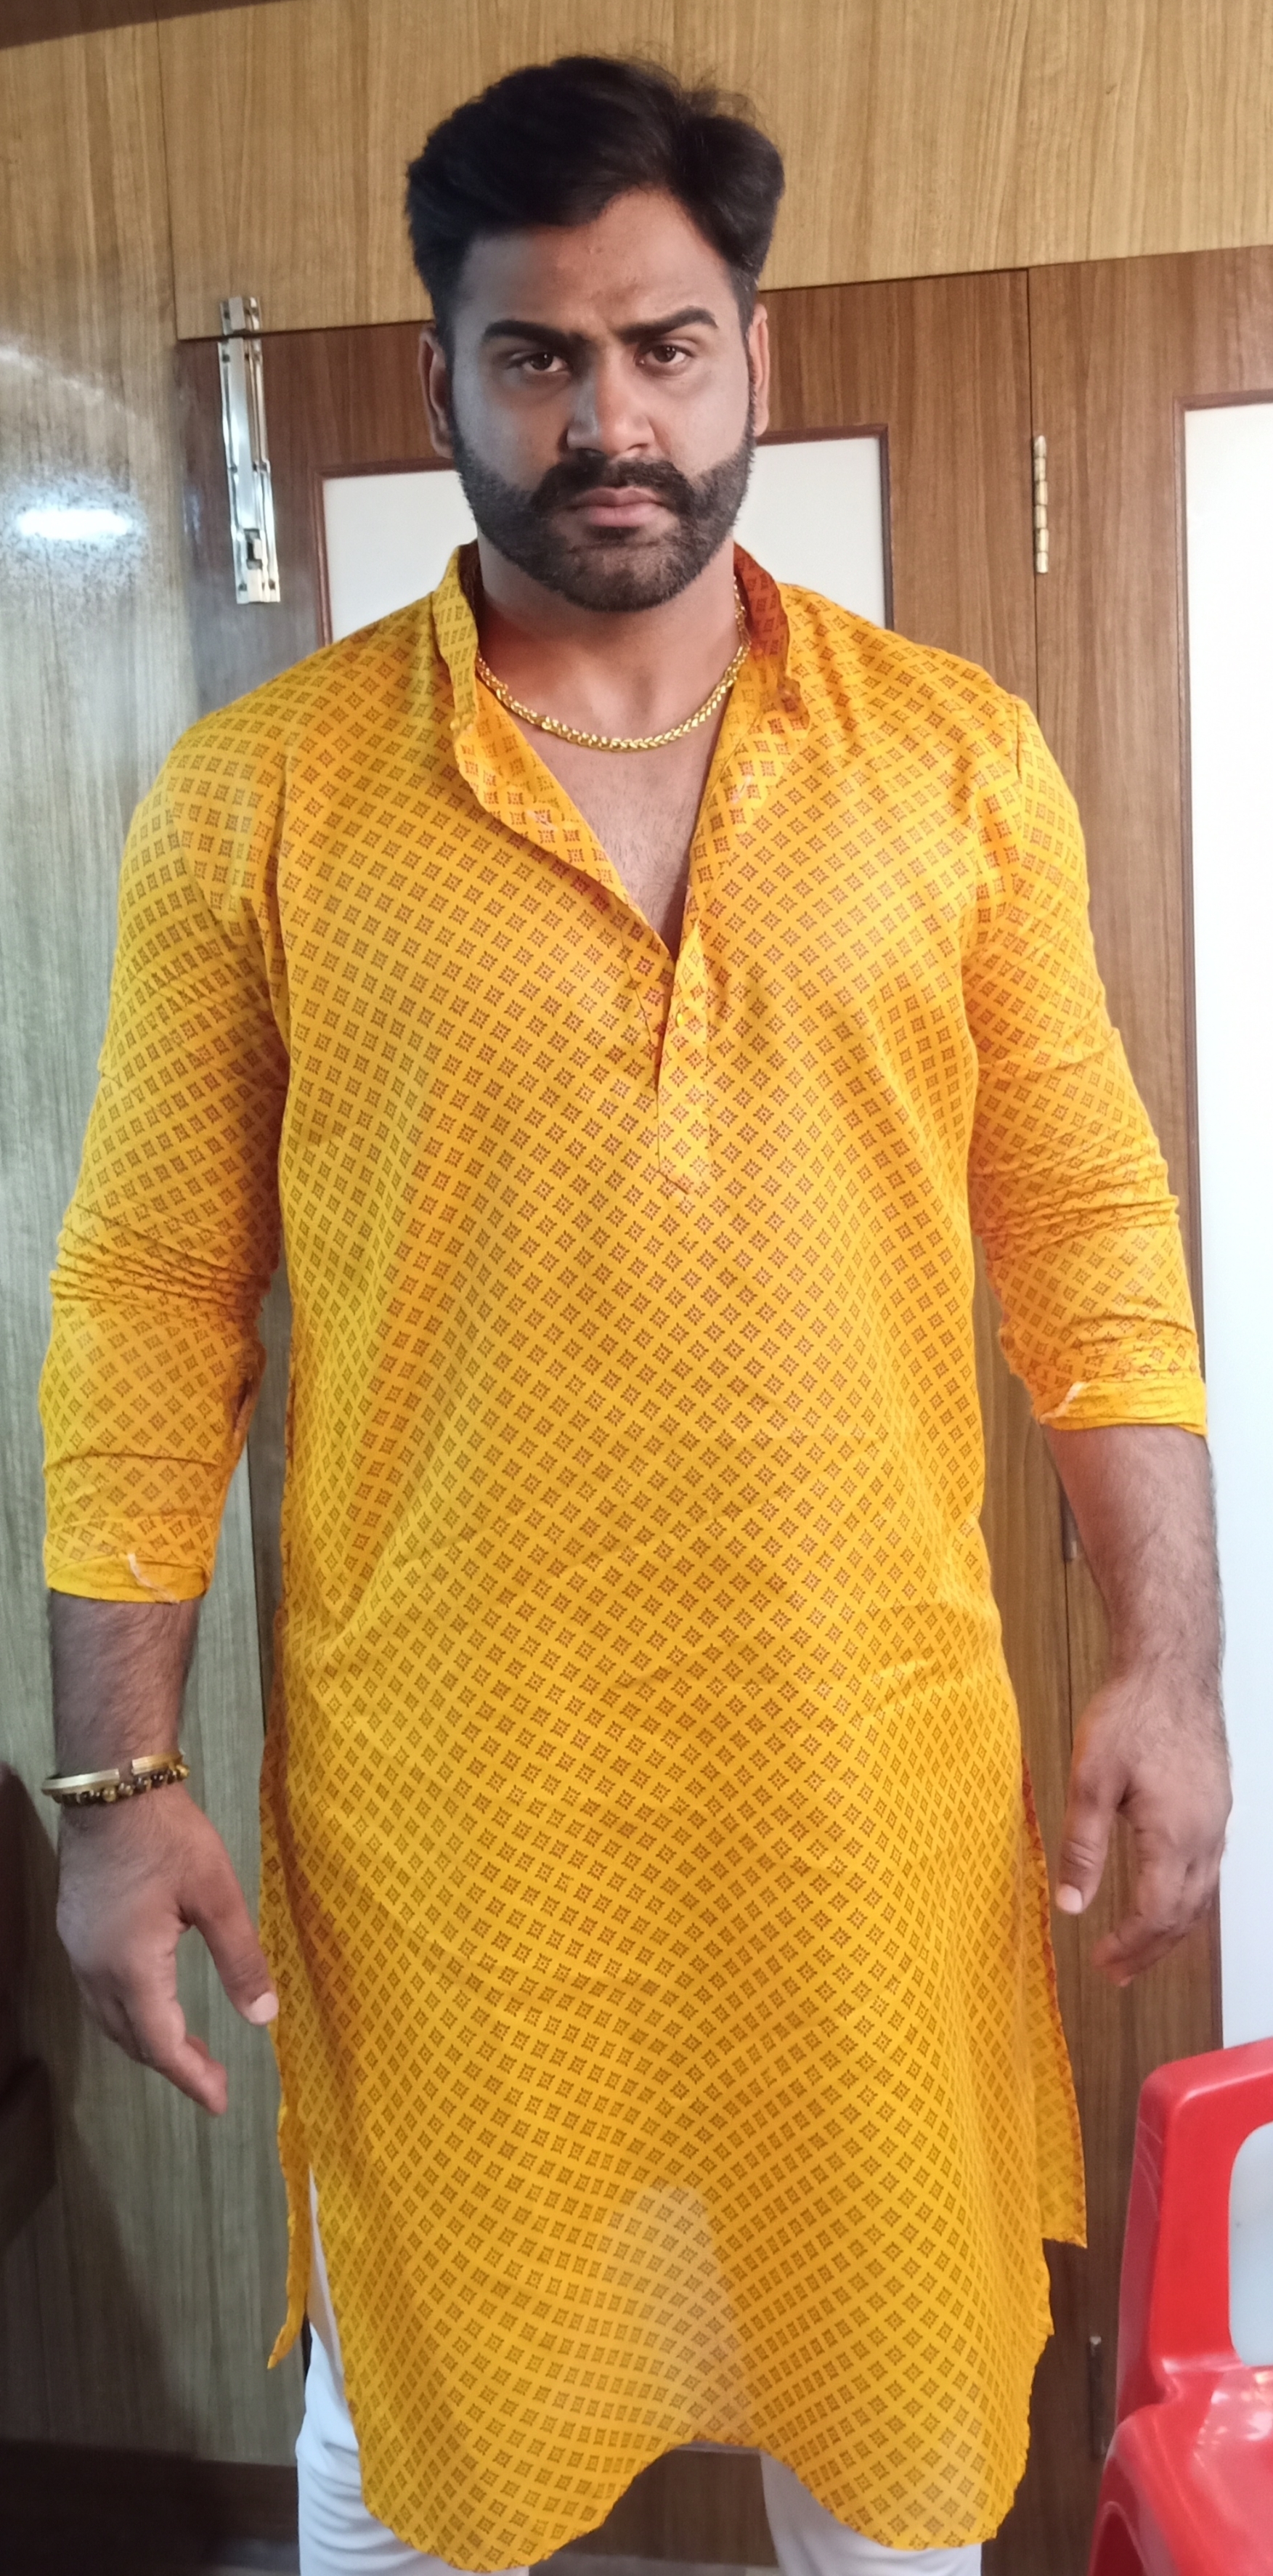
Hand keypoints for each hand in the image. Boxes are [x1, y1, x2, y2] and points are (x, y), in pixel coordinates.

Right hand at [56, 1784, 277, 2113]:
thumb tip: (265, 2017)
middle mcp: (95, 1969)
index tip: (220, 2102)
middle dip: (171, 2064)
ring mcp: (77, 1949)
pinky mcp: (73, 1929)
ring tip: (183, 2050)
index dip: (191, 2078)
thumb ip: (241, 1959)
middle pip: (131, 2038)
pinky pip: (95, 1992)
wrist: (112, 1788)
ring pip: (108, 2018)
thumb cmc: (169, 1838)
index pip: (161, 2044)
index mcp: (132, 1969)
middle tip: (210, 2077)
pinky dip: (124, 2013)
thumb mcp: (218, 1895)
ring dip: (145, 2040)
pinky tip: (146, 2003)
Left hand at [1054, 1660, 1230, 1982]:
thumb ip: (1081, 1848)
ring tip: (1139, 1949)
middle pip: (1184, 1916)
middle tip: (1117, 1972)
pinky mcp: (1217, 1806)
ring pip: (1202, 1896)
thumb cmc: (1130, 1714)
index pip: (1156, 1915)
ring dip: (1170, 1929)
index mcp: (1173, 1837)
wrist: (1171, 1669)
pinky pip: (1208, 1870)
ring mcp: (1217, 1822)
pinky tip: (1167, 1898)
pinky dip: (1186, 1898)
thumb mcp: (1089, 1779)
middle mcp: (1205, 1837)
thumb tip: (1070, 1905)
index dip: (1129, 1946)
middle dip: (1150, 1950)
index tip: (1101, 1961)